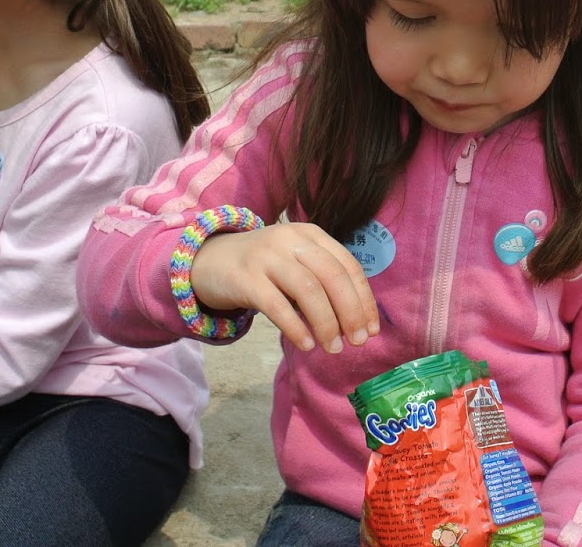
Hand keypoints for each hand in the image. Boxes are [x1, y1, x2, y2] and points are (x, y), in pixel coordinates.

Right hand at [191, 223, 380, 353]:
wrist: (209, 260)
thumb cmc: (263, 267)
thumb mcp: (296, 262)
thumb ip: (322, 281)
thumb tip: (356, 320)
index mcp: (311, 234)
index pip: (348, 265)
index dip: (364, 299)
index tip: (372, 329)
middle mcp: (291, 240)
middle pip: (332, 275)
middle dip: (350, 311)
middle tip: (357, 341)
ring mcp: (266, 256)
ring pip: (307, 289)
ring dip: (326, 322)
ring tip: (333, 348)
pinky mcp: (245, 277)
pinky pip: (276, 304)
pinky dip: (295, 327)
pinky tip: (306, 344)